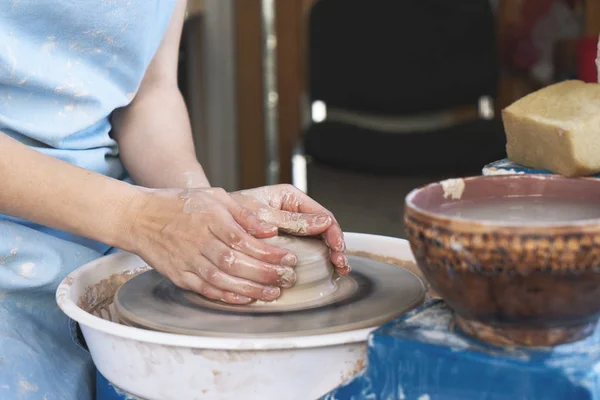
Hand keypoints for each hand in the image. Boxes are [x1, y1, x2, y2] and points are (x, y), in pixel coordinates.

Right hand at [128, 187, 298, 303]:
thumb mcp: (215, 197)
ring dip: (251, 289)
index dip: (269, 253)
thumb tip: (270, 230)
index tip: (289, 258)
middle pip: (236, 263)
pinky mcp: (179, 275)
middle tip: (287, 279)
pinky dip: (227, 297)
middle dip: (265, 274)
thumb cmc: (180, 205)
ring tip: (273, 293)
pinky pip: (206, 290)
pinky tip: (246, 299)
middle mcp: (199, 241)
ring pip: (223, 280)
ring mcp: (187, 260)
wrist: (139, 218)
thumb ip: (244, 214)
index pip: (245, 240)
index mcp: (210, 218)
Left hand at [230, 184, 349, 273]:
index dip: (334, 233)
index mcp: (291, 198)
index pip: (322, 215)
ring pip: (317, 241)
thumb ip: (291, 220)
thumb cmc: (231, 209)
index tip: (337, 249)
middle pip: (324, 229)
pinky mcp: (283, 242)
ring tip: (336, 270)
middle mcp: (293, 212)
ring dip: (329, 256)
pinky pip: (304, 250)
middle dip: (336, 247)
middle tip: (340, 265)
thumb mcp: (262, 214)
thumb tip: (324, 222)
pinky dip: (316, 261)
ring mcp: (289, 227)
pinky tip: (323, 271)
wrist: (209, 218)